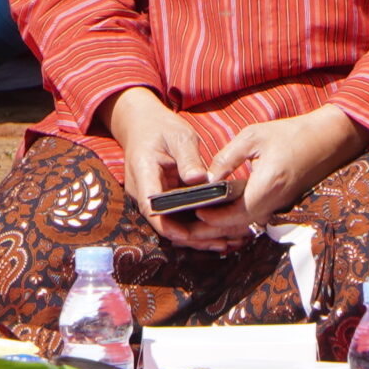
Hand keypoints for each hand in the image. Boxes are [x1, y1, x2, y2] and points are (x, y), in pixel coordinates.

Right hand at [105, 88, 211, 243]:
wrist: (142, 125)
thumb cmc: (161, 128)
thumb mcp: (179, 136)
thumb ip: (188, 158)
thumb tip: (199, 179)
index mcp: (143, 172)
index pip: (151, 206)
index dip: (168, 224)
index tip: (189, 235)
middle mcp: (142, 190)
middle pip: (162, 222)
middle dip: (190, 237)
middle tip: (221, 243)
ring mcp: (150, 197)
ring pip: (170, 223)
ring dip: (195, 236)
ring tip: (226, 243)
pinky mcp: (160, 199)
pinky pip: (175, 217)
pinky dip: (194, 225)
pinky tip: (218, 232)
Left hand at [183, 107, 368, 251]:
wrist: (327, 139)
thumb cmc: (290, 133)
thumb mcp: (253, 136)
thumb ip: (227, 158)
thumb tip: (206, 178)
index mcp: (268, 184)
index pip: (238, 213)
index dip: (215, 217)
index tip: (196, 212)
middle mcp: (276, 201)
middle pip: (241, 225)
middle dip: (215, 229)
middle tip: (190, 226)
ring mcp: (281, 205)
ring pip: (249, 225)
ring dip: (225, 227)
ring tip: (200, 223)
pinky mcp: (283, 204)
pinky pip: (257, 218)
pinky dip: (238, 221)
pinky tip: (221, 215)